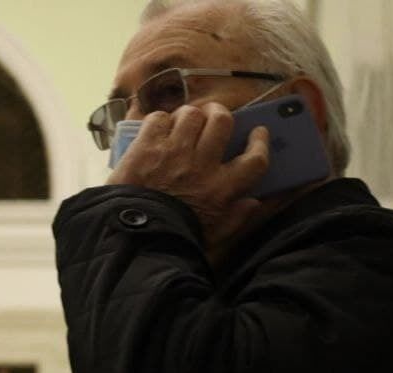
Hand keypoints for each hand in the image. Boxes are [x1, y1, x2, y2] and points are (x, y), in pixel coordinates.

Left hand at [108, 102, 271, 253]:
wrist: (132, 237)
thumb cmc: (173, 239)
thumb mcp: (212, 236)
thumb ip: (235, 219)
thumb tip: (254, 202)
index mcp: (222, 189)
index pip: (255, 158)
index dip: (259, 142)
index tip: (258, 133)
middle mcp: (202, 165)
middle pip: (222, 121)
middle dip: (220, 113)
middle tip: (214, 115)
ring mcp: (174, 153)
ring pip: (191, 114)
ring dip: (189, 116)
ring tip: (183, 123)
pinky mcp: (146, 147)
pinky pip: (159, 118)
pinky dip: (160, 122)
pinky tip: (158, 132)